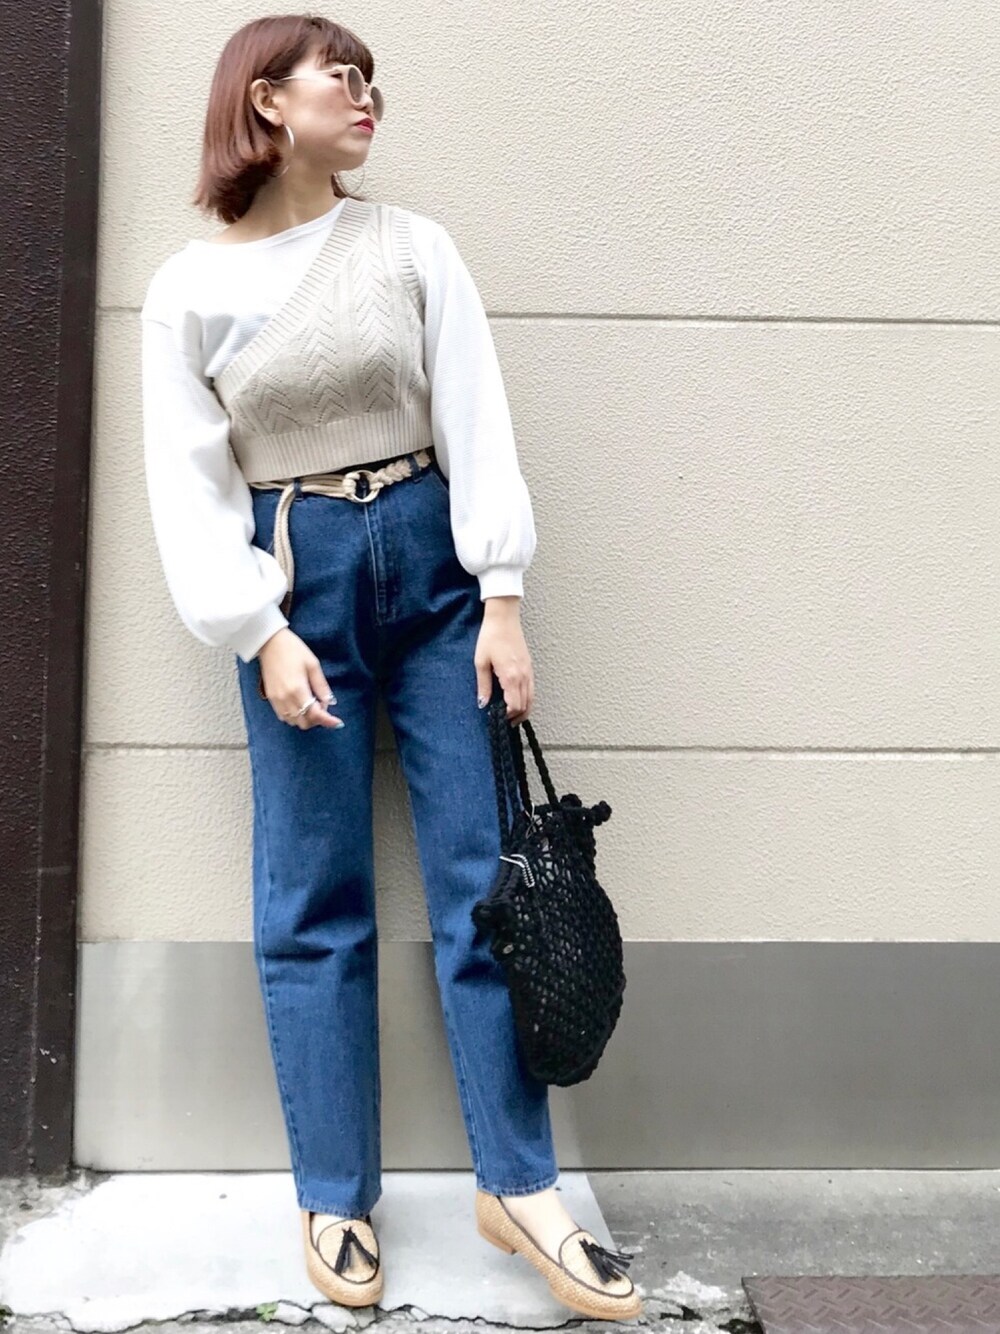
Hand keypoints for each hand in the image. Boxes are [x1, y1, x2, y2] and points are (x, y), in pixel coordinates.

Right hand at [256, 628, 343, 729]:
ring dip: (305, 718)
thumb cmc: (293, 650)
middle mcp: (286, 698)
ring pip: (293, 722)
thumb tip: (330, 702)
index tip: (338, 723)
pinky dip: (294, 716)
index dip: (328, 721)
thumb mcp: (313, 665)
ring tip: (312, 705)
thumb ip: (321, 686)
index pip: (315, 714)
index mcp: (298, 690)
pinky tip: (300, 705)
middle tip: (323, 708)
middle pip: (304, 723)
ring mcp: (276, 700)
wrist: (270, 642)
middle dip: (317, 720)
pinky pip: (283, 716)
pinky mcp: (270, 698)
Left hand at [474, 597, 534, 724]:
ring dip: (523, 709)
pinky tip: (517, 699)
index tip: (497, 717)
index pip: (515, 705)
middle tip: (504, 721)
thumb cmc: (491, 637)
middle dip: (516, 716)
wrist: (503, 618)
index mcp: (510, 676)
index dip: (507, 715)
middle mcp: (523, 676)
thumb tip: (483, 703)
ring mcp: (529, 671)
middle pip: (525, 705)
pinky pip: (532, 689)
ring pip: (532, 699)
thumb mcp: (481, 662)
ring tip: (512, 715)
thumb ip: (483, 685)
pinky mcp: (529, 666)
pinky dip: (527, 699)